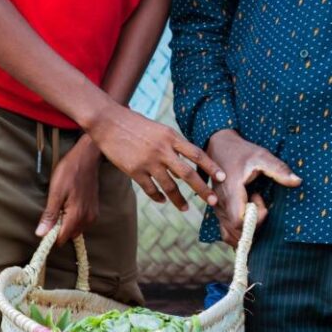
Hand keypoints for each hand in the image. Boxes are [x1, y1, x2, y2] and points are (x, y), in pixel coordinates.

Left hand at [36, 135, 101, 244]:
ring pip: (76, 229)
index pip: (62, 238)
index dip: (51, 233)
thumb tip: (41, 234)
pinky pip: (82, 222)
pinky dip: (75, 217)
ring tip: (63, 204)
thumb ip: (50, 215)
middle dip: (60, 227)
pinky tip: (71, 203)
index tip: (47, 221)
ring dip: (68, 222)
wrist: (87, 157)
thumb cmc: (70, 171)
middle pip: (69, 235)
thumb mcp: (56, 192)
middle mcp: (87, 218)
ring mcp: (93, 214)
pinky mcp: (95, 210)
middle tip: (56, 208)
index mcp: (77, 215)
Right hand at [86, 102, 224, 211]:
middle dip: (202, 189)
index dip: (211, 167)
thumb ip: (173, 145)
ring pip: (170, 186)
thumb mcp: (160, 129)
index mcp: (171, 136)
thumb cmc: (136, 124)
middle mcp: (162, 150)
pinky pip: (151, 189)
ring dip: (179, 200)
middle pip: (187, 174)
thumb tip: (187, 164)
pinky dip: (158, 197)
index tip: (222, 178)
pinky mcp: (134, 171)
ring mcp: (148, 162)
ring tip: (186, 209)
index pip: (196, 154)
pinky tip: (163, 200)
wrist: (109, 122)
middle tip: (213, 201)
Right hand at [206, 129, 301, 246]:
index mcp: (230, 191)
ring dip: (247, 227)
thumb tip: (298, 181)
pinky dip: (239, 231)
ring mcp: (217, 209)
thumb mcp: (261, 156)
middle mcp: (220, 204)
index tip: (261, 199)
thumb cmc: (241, 152)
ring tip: (252, 205)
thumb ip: (279, 169)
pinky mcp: (218, 212)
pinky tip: (248, 215)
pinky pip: (226, 232)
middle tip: (258, 199)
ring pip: (231, 235)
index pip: (239, 222)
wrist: (218, 146)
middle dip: (254, 222)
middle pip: (236, 231)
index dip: (255, 218)